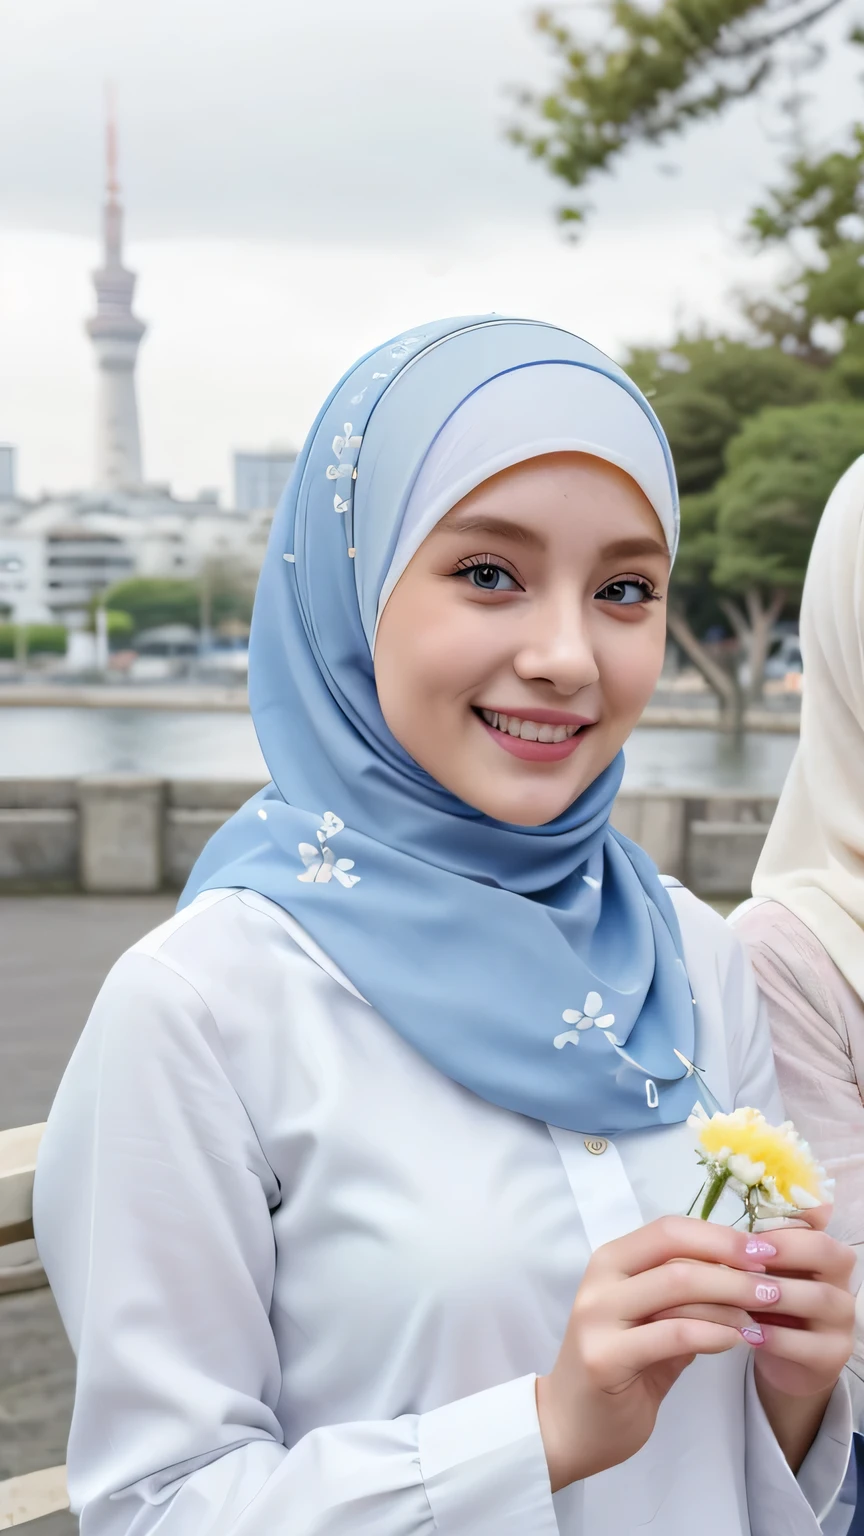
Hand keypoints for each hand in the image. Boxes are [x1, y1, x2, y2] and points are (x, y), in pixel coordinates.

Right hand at [536, 1215, 787, 1491]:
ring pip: (677, 1287)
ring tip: (764, 1315)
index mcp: (610, 1262)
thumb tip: (745, 1276)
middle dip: (732, 1264)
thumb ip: (686, 1299)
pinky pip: (673, 1334)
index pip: (669, 1229)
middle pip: (675, 1252)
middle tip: (774, 1284)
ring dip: (730, 1299)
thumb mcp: (654, 1326)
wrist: (568, 1428)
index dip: (719, 1235)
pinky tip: (739, 1340)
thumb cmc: (618, 1372)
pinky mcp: (604, 1357)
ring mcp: (597, 1317)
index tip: (764, 1250)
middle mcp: (600, 1281)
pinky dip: (714, 1333)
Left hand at [748, 1206, 855, 1401]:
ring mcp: (842, 1318)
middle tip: (744, 1258)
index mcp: (822, 1250)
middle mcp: (840, 1279)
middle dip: (784, 1251)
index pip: (817, 1223)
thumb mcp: (759, 1271)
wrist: (780, 1357)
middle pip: (828, 1253)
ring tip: (738, 1295)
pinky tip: (747, 1332)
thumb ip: (753, 1247)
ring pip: (820, 1297)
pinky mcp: (834, 1354)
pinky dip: (776, 1337)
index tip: (749, 1233)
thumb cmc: (765, 1302)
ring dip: (775, 1294)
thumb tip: (726, 1226)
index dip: (783, 1226)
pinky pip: (809, 1343)